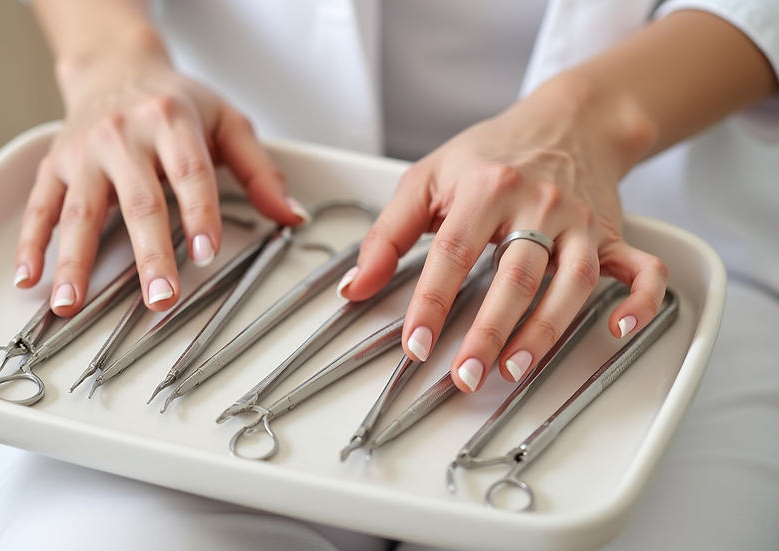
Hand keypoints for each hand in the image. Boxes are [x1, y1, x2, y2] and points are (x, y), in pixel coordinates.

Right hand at [13, 26, 306, 315]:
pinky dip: (31, 243)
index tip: (206, 253)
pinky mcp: (56, 164)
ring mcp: (85, 152)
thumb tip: (290, 216)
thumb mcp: (227, 122)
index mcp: (172, 122)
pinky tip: (29, 277)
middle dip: (149, 253)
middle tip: (158, 297)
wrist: (116, 68)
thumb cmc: (175, 101)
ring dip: (75, 260)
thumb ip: (260, 172)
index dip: (200, 214)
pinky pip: (39, 206)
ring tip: (71, 303)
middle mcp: (124, 135)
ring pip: (79, 210)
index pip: (190, 173)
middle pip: (139, 201)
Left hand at [340, 75, 667, 392]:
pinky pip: (641, 268)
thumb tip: (355, 287)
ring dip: (546, 330)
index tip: (417, 344)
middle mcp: (539, 204)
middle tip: (466, 374)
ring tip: (515, 369)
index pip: (454, 251)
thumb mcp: (426, 178)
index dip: (432, 302)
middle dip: (490, 331)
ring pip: (573, 280)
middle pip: (516, 274)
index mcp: (487, 187)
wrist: (566, 118)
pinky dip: (640, 301)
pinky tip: (620, 329)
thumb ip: (388, 234)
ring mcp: (580, 222)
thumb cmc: (491, 153)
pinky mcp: (612, 234)